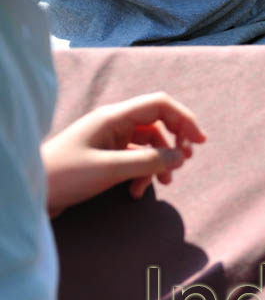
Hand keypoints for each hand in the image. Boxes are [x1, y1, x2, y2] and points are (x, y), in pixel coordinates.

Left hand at [41, 92, 206, 216]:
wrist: (31, 194)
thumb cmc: (64, 176)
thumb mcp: (110, 169)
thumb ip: (148, 161)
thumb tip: (180, 157)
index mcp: (114, 117)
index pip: (160, 105)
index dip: (184, 119)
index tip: (199, 142)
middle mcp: (114, 124)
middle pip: (157, 124)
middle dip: (174, 143)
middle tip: (184, 163)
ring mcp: (109, 141)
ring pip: (148, 145)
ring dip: (159, 163)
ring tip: (164, 184)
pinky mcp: (104, 157)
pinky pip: (135, 159)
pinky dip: (142, 174)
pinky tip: (137, 193)